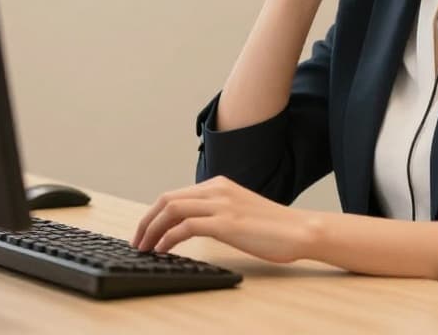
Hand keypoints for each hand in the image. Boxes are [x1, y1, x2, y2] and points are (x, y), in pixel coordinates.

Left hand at [131, 176, 317, 262]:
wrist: (300, 230)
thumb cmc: (274, 227)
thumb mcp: (240, 211)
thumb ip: (218, 211)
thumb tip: (194, 226)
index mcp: (219, 185)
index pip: (175, 195)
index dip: (154, 213)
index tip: (146, 231)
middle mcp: (217, 190)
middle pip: (167, 199)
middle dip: (146, 220)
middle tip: (137, 240)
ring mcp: (221, 205)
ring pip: (171, 210)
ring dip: (152, 230)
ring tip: (144, 248)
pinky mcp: (225, 223)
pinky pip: (184, 228)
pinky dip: (167, 239)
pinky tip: (163, 251)